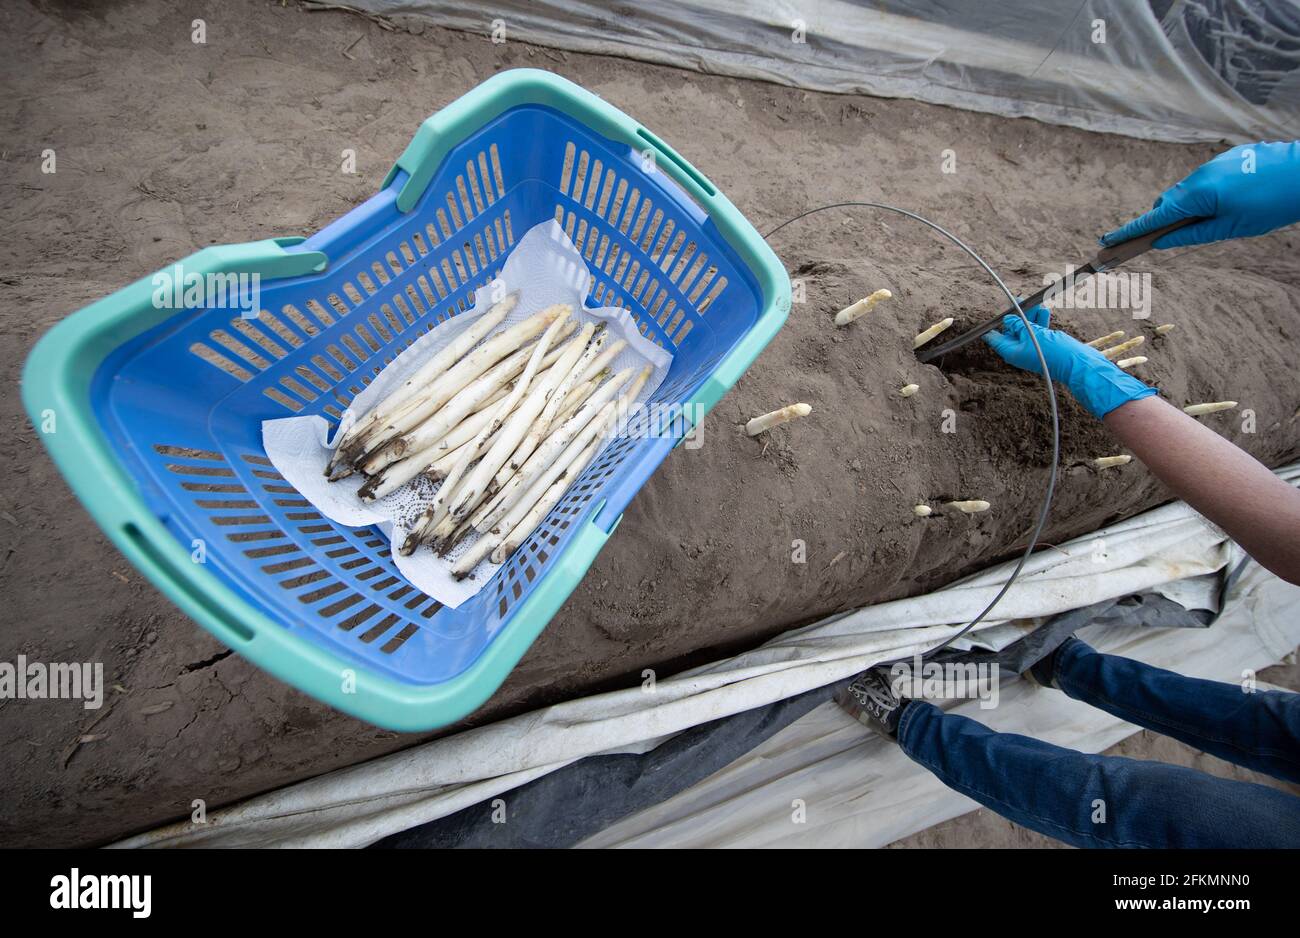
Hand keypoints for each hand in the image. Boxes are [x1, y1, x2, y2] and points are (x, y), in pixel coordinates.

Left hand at [982, 305, 1155, 419]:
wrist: (1077, 363)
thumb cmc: (1053, 351)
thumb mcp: (1032, 334)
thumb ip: (1018, 325)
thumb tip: (1008, 320)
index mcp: (1011, 351)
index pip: (994, 337)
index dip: (992, 325)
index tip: (992, 314)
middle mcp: (1019, 351)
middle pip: (1012, 330)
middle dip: (1017, 314)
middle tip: (1019, 298)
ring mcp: (1032, 348)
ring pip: (1027, 328)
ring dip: (1031, 315)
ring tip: (1034, 302)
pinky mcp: (1044, 345)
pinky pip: (1038, 330)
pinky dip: (1040, 321)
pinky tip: (1044, 311)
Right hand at [1101, 141, 1299, 249]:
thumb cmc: (1272, 203)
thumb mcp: (1230, 227)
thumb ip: (1193, 233)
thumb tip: (1164, 240)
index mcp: (1197, 194)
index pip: (1154, 216)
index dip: (1130, 231)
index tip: (1107, 239)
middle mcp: (1200, 175)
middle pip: (1169, 201)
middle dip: (1163, 219)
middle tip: (1162, 239)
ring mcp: (1215, 163)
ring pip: (1189, 190)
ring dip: (1190, 206)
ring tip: (1214, 218)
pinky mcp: (1230, 158)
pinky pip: (1207, 178)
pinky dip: (1207, 193)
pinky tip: (1232, 200)